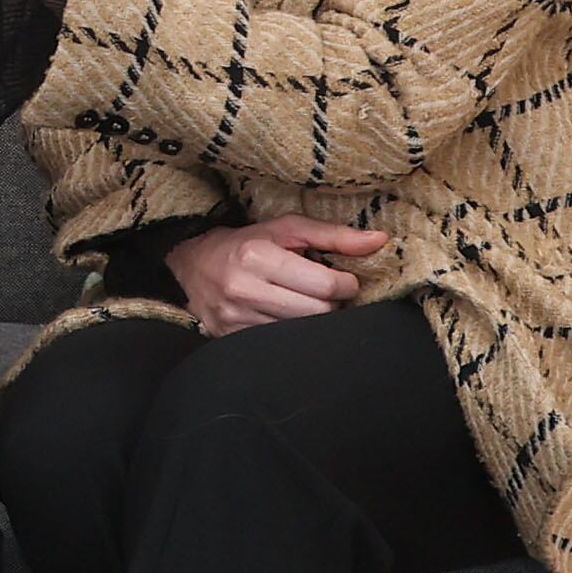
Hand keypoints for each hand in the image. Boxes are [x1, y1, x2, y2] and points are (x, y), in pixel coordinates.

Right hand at [167, 215, 390, 335]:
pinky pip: (281, 343)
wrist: (192, 265)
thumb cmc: (247, 243)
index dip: (346, 283)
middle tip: (327, 292)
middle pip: (318, 312)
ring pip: (303, 331)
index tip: (344, 279)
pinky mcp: (231, 338)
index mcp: (258, 256)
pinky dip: (293, 331)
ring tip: (307, 302)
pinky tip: (289, 316)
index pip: (325, 284)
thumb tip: (379, 240)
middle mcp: (244, 289)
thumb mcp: (286, 229)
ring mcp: (236, 318)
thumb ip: (334, 236)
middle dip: (332, 302)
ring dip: (314, 318)